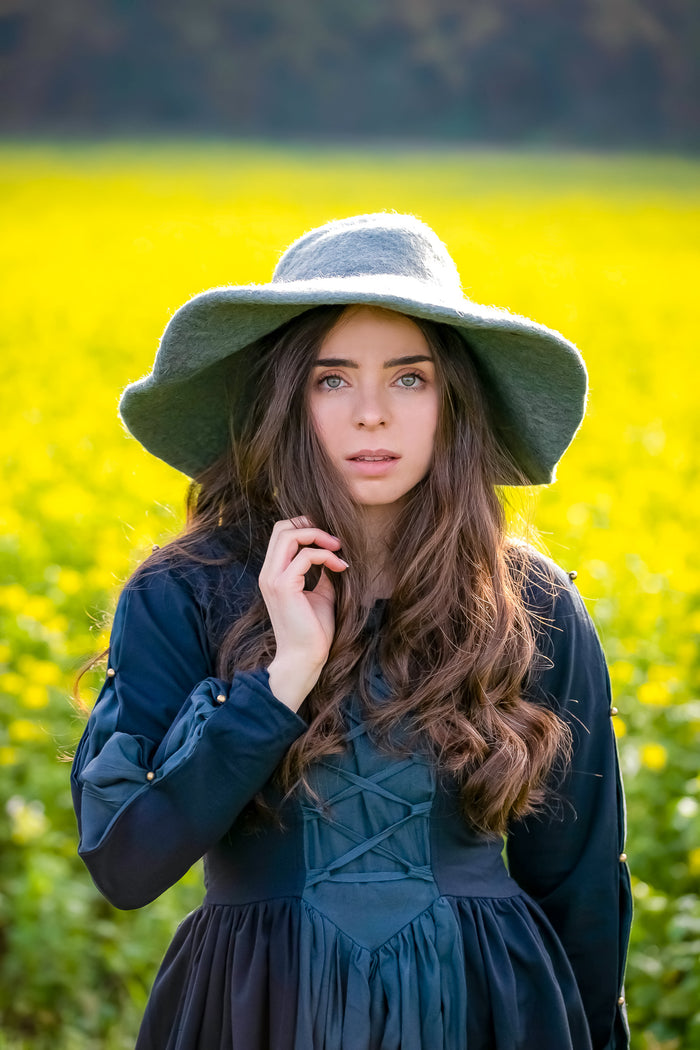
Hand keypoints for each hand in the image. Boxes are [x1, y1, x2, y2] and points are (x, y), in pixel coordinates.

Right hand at [258, 517, 347, 710]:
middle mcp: (268, 573)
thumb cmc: (313, 630)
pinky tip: (341, 567)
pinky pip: (306, 556)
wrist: (304, 658)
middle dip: (310, 525)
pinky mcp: (284, 587)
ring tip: (339, 548)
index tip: (330, 540)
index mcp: (273, 573)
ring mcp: (273, 579)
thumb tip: (334, 556)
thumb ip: (322, 573)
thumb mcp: (320, 594)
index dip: (306, 528)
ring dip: (318, 536)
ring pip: (289, 535)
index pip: (281, 534)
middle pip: (282, 528)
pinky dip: (326, 556)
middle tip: (335, 540)